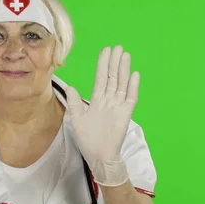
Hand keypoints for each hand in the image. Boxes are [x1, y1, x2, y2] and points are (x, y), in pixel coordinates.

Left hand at [66, 45, 139, 186]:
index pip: (100, 78)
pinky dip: (132, 86)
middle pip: (112, 77)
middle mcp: (108, 101)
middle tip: (117, 46)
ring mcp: (118, 106)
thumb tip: (70, 87)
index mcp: (96, 101)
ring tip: (124, 54)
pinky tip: (134, 74)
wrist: (99, 157)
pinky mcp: (125, 114)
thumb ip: (74, 103)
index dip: (102, 65)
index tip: (104, 51)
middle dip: (114, 62)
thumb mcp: (77, 120)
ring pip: (121, 83)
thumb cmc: (88, 141)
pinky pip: (130, 98)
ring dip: (123, 69)